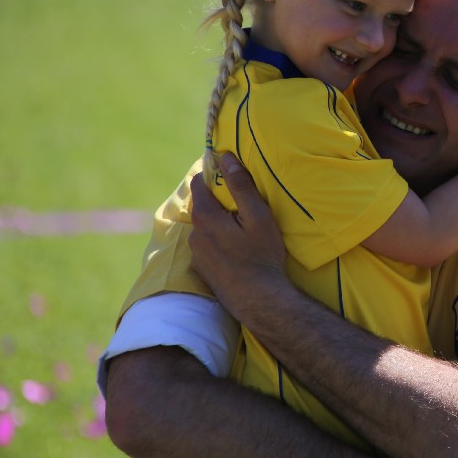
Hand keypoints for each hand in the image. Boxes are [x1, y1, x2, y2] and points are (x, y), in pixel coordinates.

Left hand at [189, 153, 286, 319]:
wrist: (259, 300)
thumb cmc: (262, 256)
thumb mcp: (258, 216)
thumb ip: (241, 186)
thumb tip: (226, 158)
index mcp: (206, 217)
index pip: (200, 184)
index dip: (213, 174)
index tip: (226, 170)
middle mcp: (195, 234)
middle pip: (202, 206)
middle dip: (217, 200)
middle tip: (239, 200)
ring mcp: (197, 254)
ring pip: (204, 227)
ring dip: (217, 222)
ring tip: (239, 227)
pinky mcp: (202, 270)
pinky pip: (206, 246)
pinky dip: (217, 241)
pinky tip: (235, 248)